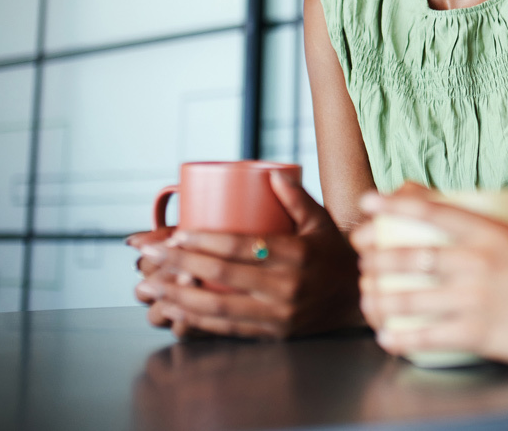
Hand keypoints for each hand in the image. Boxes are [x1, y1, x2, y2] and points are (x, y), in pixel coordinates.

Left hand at [132, 171, 361, 339]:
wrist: (358, 298)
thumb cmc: (335, 253)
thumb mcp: (321, 221)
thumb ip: (296, 197)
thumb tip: (271, 174)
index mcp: (297, 254)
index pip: (241, 247)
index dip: (204, 242)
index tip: (175, 235)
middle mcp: (286, 287)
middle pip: (222, 276)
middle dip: (179, 265)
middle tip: (150, 255)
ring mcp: (279, 314)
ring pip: (219, 307)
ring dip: (179, 297)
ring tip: (149, 285)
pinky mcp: (273, 333)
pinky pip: (228, 328)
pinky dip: (197, 321)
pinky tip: (173, 311)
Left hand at [351, 184, 507, 376]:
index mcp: (494, 234)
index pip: (434, 212)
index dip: (395, 204)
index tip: (369, 202)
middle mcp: (479, 264)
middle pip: (411, 255)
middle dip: (376, 254)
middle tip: (361, 254)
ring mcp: (476, 301)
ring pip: (412, 297)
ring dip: (380, 296)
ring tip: (366, 296)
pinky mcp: (478, 335)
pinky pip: (428, 337)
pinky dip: (402, 338)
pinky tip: (386, 337)